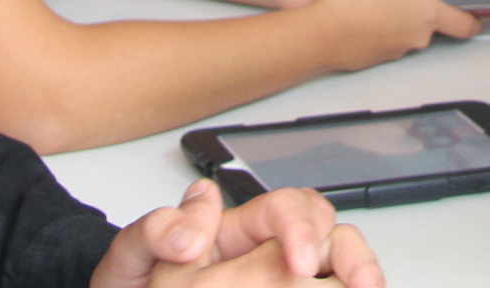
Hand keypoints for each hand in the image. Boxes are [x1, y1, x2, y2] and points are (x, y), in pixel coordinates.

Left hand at [94, 179, 381, 287]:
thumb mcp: (128, 261)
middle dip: (350, 252)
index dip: (300, 228)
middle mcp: (265, 251)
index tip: (301, 262)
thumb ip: (155, 231)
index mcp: (233, 230)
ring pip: (338, 263)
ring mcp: (279, 281)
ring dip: (361, 273)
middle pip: (328, 230)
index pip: (283, 209)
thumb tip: (194, 215)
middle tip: (359, 284)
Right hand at [315, 0, 481, 67]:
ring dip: (395, 16)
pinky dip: (376, 27)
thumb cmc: (355, 2)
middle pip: (429, 21)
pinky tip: (360, 12)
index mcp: (427, 14)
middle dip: (418, 5)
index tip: (477, 16)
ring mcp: (395, 49)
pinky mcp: (374, 57)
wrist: (323, 34)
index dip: (472, 18)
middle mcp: (415, 36)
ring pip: (404, 29)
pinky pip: (382, 39)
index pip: (463, 23)